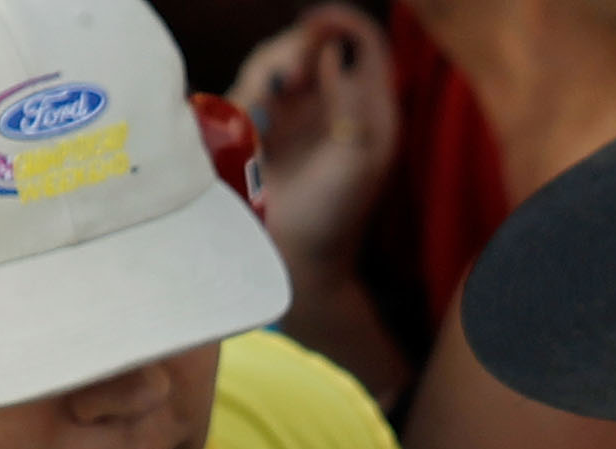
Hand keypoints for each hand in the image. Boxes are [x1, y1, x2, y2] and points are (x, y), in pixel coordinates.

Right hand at [230, 3, 399, 280]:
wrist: (293, 258)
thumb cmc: (334, 215)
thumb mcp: (356, 157)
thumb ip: (350, 99)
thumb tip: (333, 50)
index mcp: (369, 107)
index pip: (362, 40)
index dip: (341, 22)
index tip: (316, 25)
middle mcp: (331, 102)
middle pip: (312, 41)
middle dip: (296, 48)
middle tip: (289, 79)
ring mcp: (293, 112)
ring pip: (275, 60)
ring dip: (269, 70)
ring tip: (267, 105)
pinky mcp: (259, 125)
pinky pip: (247, 87)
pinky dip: (248, 95)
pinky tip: (252, 124)